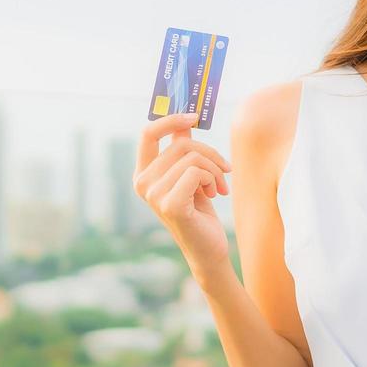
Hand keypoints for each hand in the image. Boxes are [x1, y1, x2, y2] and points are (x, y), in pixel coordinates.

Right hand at [134, 111, 233, 275]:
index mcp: (143, 173)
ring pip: (192, 158)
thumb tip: (186, 120)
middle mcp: (143, 183)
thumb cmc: (200, 212)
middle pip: (180, 144)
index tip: (194, 117)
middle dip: (210, 154)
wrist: (209, 249)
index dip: (171, 119)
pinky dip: (213, 179)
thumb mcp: (191, 176)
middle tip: (224, 170)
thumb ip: (183, 149)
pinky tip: (216, 195)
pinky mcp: (170, 204)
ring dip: (215, 169)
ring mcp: (153, 195)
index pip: (148, 133)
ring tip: (219, 186)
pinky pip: (196, 172)